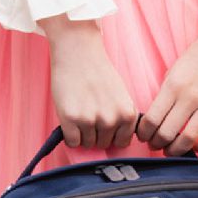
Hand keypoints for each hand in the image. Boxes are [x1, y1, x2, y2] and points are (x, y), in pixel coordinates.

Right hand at [39, 15, 137, 149]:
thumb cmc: (98, 72)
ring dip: (82, 133)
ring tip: (80, 112)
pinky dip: (70, 135)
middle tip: (89, 114)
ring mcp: (90, 120)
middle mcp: (111, 120)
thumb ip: (121, 117)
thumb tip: (116, 140)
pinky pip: (72, 142)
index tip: (104, 126)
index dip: (111, 136)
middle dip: (95, 134)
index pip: (121, 143)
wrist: (78, 52)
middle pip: (102, 144)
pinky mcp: (71, 120)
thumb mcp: (121, 95)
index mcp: (127, 114)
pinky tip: (70, 119)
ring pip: (87, 144)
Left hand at [137, 0, 197, 156]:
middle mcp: (191, 97)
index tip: (143, 136)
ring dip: (176, 151)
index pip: (150, 120)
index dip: (143, 134)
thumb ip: (163, 97)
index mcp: (173, 86)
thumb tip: (152, 123)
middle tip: (155, 144)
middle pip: (166, 133)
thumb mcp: (173, 72)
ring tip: (171, 150)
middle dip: (156, 144)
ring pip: (188, 140)